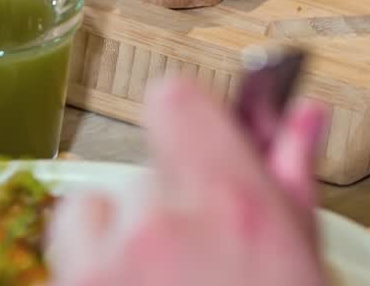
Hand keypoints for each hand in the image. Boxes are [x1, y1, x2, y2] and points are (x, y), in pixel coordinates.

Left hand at [47, 77, 330, 285]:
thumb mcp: (301, 260)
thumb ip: (292, 178)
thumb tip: (303, 115)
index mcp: (229, 203)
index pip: (174, 100)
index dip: (189, 121)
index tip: (200, 149)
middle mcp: (157, 225)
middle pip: (140, 172)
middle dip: (165, 206)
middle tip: (197, 261)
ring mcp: (103, 269)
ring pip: (90, 214)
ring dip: (114, 241)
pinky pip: (66, 264)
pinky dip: (90, 278)